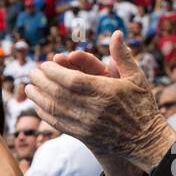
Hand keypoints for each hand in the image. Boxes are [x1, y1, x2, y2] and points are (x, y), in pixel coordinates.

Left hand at [26, 31, 175, 167]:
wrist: (146, 141)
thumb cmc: (142, 106)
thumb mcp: (137, 78)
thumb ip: (123, 56)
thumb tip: (116, 33)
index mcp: (105, 91)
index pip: (72, 80)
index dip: (54, 72)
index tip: (44, 64)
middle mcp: (94, 109)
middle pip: (59, 93)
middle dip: (42, 82)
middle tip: (32, 73)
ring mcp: (87, 125)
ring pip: (56, 110)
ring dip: (39, 98)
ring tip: (29, 88)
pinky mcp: (84, 137)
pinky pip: (59, 124)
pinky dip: (46, 115)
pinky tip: (39, 107)